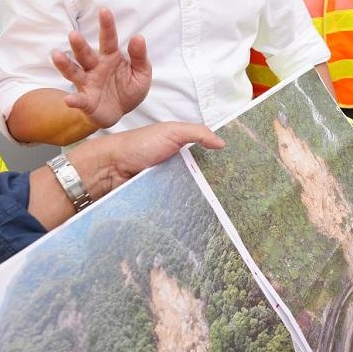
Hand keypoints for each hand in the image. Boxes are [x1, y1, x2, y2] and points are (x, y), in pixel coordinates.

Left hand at [29, 121, 223, 230]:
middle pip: (203, 181)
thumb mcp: (171, 131)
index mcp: (182, 152)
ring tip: (227, 212)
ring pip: (192, 197)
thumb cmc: (139, 145)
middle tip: (240, 198)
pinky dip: (186, 213)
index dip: (222, 165)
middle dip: (217, 188)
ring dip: (203, 203)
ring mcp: (170, 189)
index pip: (207, 159)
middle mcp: (178, 171)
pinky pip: (177, 209)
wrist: (110, 169)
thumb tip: (223, 143)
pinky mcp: (161, 204)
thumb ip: (198, 133)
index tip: (242, 173)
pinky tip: (203, 219)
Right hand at [51, 7, 150, 128]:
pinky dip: (73, 100)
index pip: (109, 39)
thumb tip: (138, 37)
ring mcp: (88, 83)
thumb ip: (140, 57)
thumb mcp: (142, 73)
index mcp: (111, 57)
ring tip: (56, 55)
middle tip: (73, 35)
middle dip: (79, 45)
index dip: (107, 25)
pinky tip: (67, 100)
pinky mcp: (86, 101)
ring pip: (74, 72)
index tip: (104, 10)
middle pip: (85, 54)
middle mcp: (95, 67)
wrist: (120, 112)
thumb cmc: (129, 88)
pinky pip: (78, 100)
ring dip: (65, 64)